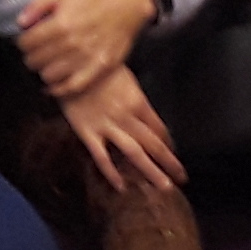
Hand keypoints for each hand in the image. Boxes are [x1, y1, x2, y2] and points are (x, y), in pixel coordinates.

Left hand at [14, 0, 153, 97]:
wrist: (125, 9)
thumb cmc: (92, 0)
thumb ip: (37, 5)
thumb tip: (20, 23)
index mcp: (60, 23)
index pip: (26, 43)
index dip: (22, 43)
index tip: (27, 42)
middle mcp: (72, 43)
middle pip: (35, 61)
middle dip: (31, 57)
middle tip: (36, 53)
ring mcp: (86, 59)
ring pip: (49, 76)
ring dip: (43, 71)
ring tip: (47, 64)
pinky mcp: (98, 69)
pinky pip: (71, 87)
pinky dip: (59, 89)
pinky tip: (54, 84)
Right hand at [61, 65, 184, 190]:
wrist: (68, 62)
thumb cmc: (99, 67)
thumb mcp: (126, 78)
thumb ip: (136, 100)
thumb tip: (149, 119)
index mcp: (137, 101)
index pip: (159, 128)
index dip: (169, 144)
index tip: (175, 156)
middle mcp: (126, 116)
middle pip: (153, 143)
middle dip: (169, 162)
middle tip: (182, 178)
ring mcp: (106, 125)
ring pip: (134, 152)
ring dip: (151, 170)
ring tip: (164, 186)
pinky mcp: (87, 131)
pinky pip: (101, 156)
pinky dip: (111, 173)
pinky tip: (121, 187)